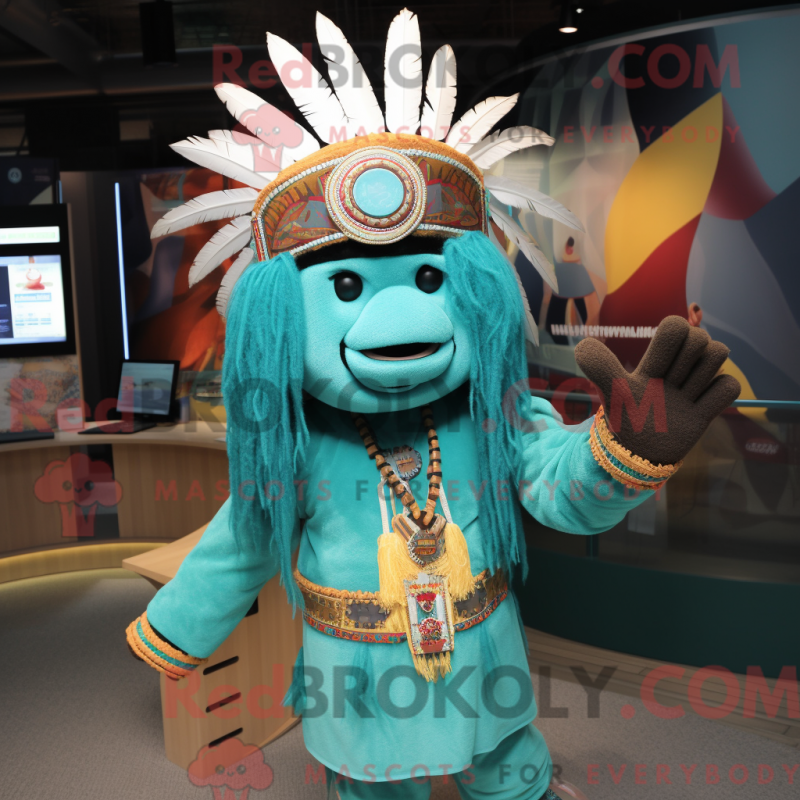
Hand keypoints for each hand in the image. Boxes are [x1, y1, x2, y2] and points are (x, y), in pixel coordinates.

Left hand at [574, 316, 740, 464]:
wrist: (636, 455)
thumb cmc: (623, 419)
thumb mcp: (612, 392)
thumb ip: (599, 367)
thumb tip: (583, 344)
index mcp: (654, 361)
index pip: (676, 325)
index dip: (674, 340)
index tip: (657, 368)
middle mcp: (676, 369)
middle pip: (702, 338)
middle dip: (687, 362)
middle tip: (670, 384)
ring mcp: (693, 387)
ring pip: (720, 355)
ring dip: (703, 377)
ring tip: (683, 397)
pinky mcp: (706, 408)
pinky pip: (731, 386)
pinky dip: (718, 395)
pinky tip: (699, 408)